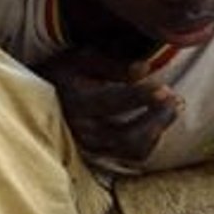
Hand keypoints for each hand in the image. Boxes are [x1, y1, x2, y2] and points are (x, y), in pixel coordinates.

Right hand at [39, 48, 183, 161]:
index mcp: (77, 100)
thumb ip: (111, 65)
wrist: (37, 97)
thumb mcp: (81, 58)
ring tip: (174, 110)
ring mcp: (89, 144)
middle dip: (156, 118)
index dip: (141, 97)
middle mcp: (82, 128)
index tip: (165, 88)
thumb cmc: (63, 72)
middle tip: (176, 99)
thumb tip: (144, 69)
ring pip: (130, 148)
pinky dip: (149, 142)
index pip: (113, 102)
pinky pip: (129, 155)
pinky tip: (159, 125)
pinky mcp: (96, 152)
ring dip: (157, 131)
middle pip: (127, 133)